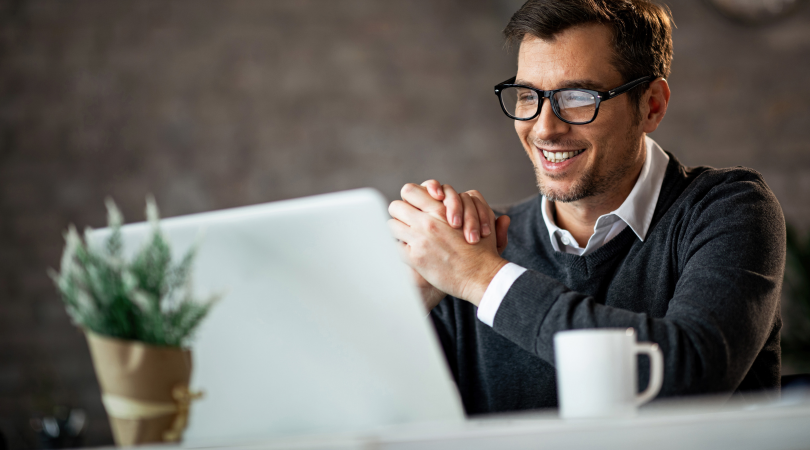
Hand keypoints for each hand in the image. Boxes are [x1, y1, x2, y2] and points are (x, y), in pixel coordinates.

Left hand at [389, 184, 508, 305]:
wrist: (481, 275)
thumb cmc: (483, 249)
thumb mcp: (480, 218)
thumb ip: (467, 204)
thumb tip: (452, 198)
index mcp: (440, 209)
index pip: (409, 191)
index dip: (409, 198)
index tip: (415, 206)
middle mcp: (427, 222)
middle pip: (396, 206)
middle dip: (400, 214)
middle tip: (407, 222)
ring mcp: (419, 239)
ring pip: (392, 226)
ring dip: (399, 231)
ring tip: (407, 238)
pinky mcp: (415, 258)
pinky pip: (396, 247)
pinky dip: (401, 249)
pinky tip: (411, 253)